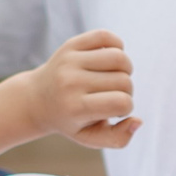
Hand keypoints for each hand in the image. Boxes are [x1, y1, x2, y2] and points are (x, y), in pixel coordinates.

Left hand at [25, 30, 138, 148]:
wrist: (36, 99)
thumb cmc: (70, 120)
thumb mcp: (90, 138)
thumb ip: (118, 138)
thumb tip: (138, 121)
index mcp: (75, 108)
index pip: (121, 103)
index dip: (127, 108)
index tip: (115, 111)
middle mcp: (71, 82)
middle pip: (124, 81)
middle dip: (126, 90)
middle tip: (112, 95)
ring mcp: (69, 61)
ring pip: (120, 57)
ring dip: (126, 69)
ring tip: (114, 77)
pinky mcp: (70, 44)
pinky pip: (106, 36)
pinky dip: (117, 46)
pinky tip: (109, 60)